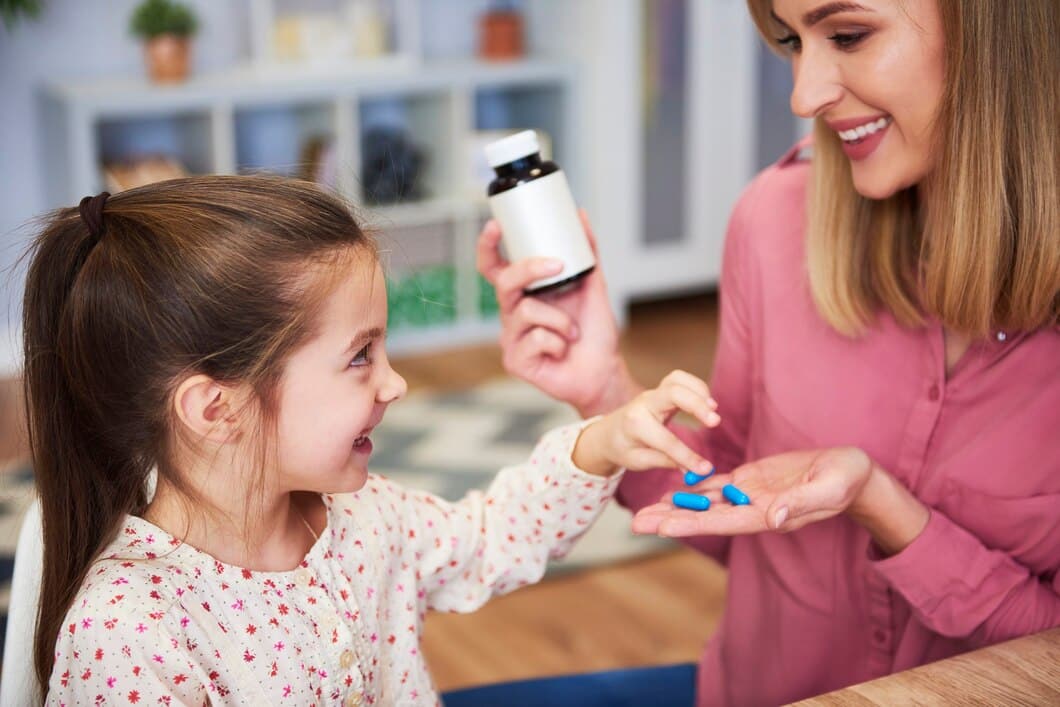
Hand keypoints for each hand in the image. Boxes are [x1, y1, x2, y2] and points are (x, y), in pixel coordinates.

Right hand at [476, 211, 637, 416]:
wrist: (604, 370)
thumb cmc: (593, 332)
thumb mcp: (593, 285)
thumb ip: (586, 252)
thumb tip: (580, 215)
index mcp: (524, 295)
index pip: (495, 267)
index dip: (488, 246)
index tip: (495, 225)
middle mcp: (511, 314)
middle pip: (504, 282)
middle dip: (530, 269)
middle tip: (557, 265)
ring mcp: (510, 338)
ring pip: (526, 311)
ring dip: (560, 319)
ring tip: (573, 332)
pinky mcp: (515, 361)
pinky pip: (535, 338)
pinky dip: (558, 342)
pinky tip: (562, 351)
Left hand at [572, 370, 719, 476]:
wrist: (608, 432)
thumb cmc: (623, 448)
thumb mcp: (639, 461)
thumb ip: (667, 462)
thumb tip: (696, 470)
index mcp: (635, 425)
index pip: (666, 440)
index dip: (687, 455)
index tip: (705, 468)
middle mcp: (644, 404)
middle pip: (673, 393)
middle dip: (696, 405)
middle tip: (715, 422)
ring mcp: (653, 394)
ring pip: (677, 379)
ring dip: (699, 390)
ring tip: (713, 410)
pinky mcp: (661, 390)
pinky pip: (680, 379)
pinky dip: (697, 387)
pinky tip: (707, 403)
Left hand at [631, 447, 873, 535]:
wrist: (854, 472)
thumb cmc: (845, 481)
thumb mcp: (827, 490)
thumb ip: (800, 505)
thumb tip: (772, 519)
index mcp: (767, 514)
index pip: (722, 522)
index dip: (692, 524)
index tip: (663, 528)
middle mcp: (753, 509)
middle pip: (704, 516)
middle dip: (670, 520)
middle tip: (635, 525)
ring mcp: (751, 495)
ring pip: (705, 503)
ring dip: (675, 507)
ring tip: (644, 512)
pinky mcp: (753, 480)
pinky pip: (718, 486)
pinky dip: (695, 489)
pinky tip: (672, 491)